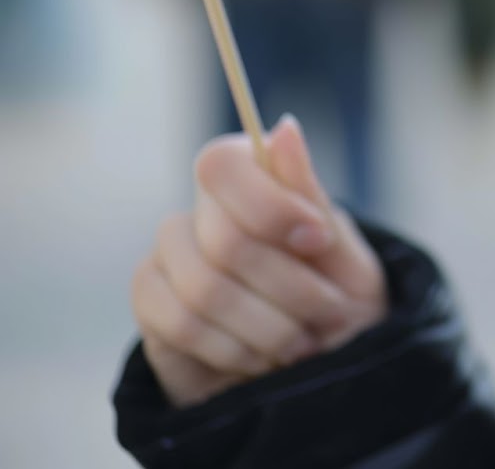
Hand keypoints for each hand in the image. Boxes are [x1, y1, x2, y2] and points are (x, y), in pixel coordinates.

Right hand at [130, 115, 388, 407]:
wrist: (318, 368)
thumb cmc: (336, 299)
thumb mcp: (342, 254)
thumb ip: (309, 197)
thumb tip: (285, 128)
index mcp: (249, 180)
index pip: (221, 165)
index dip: (269, 205)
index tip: (317, 241)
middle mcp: (199, 212)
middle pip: (226, 240)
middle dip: (291, 288)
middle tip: (330, 312)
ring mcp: (167, 258)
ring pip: (205, 289)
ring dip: (270, 328)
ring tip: (302, 342)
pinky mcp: (151, 307)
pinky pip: (181, 327)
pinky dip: (234, 350)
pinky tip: (260, 357)